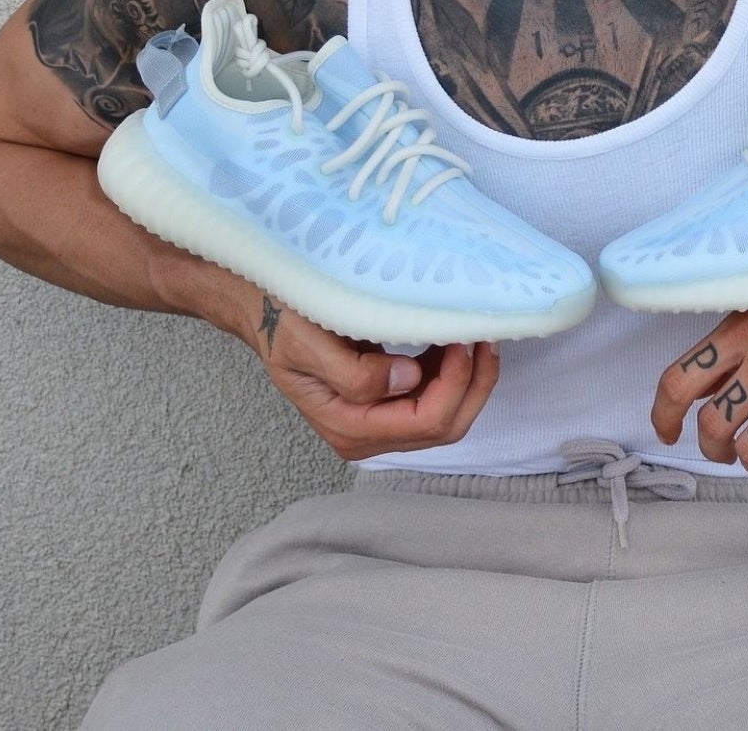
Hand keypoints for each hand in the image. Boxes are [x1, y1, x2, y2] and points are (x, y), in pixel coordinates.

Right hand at [219, 275, 500, 462]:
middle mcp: (366, 435)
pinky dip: (452, 374)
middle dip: (473, 384)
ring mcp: (379, 424)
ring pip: (446, 417)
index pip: (426, 421)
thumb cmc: (285, 322)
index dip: (456, 384)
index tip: (463, 338)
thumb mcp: (309, 342)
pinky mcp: (387, 405)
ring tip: (472, 334)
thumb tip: (409, 381)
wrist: (265, 312)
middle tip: (482, 336)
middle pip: (445, 427)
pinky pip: (434, 400)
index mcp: (348, 427)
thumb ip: (356, 373)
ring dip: (468, 379)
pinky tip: (449, 341)